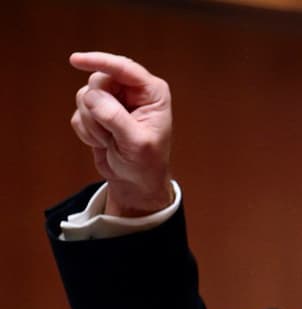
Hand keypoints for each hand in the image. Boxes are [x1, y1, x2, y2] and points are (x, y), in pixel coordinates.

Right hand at [70, 51, 173, 216]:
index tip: (75, 60)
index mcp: (151, 92)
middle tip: (111, 133)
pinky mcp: (97, 112)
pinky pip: (78, 113)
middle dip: (97, 109)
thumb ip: (115, 117)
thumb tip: (91, 95)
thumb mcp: (136, 143)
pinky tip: (103, 142)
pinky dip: (87, 131)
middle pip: (98, 81)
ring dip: (93, 123)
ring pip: (85, 97)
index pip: (123, 68)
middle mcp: (133, 91)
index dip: (99, 61)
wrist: (135, 182)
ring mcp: (114, 100)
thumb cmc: (145, 163)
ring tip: (111, 140)